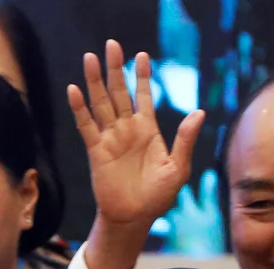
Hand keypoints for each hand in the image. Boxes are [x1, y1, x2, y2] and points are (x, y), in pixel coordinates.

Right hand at [69, 40, 204, 229]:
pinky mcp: (96, 151)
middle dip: (115, 69)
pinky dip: (79, 109)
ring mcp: (110, 139)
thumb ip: (185, 139)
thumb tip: (199, 112)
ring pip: (100, 103)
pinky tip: (74, 90)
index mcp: (148, 131)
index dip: (142, 77)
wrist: (134, 218)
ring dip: (95, 81)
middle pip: (118, 93)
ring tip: (90, 58)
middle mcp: (127, 130)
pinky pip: (86, 126)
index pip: (143, 97)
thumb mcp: (178, 167)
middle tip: (112, 45)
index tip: (141, 56)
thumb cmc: (158, 196)